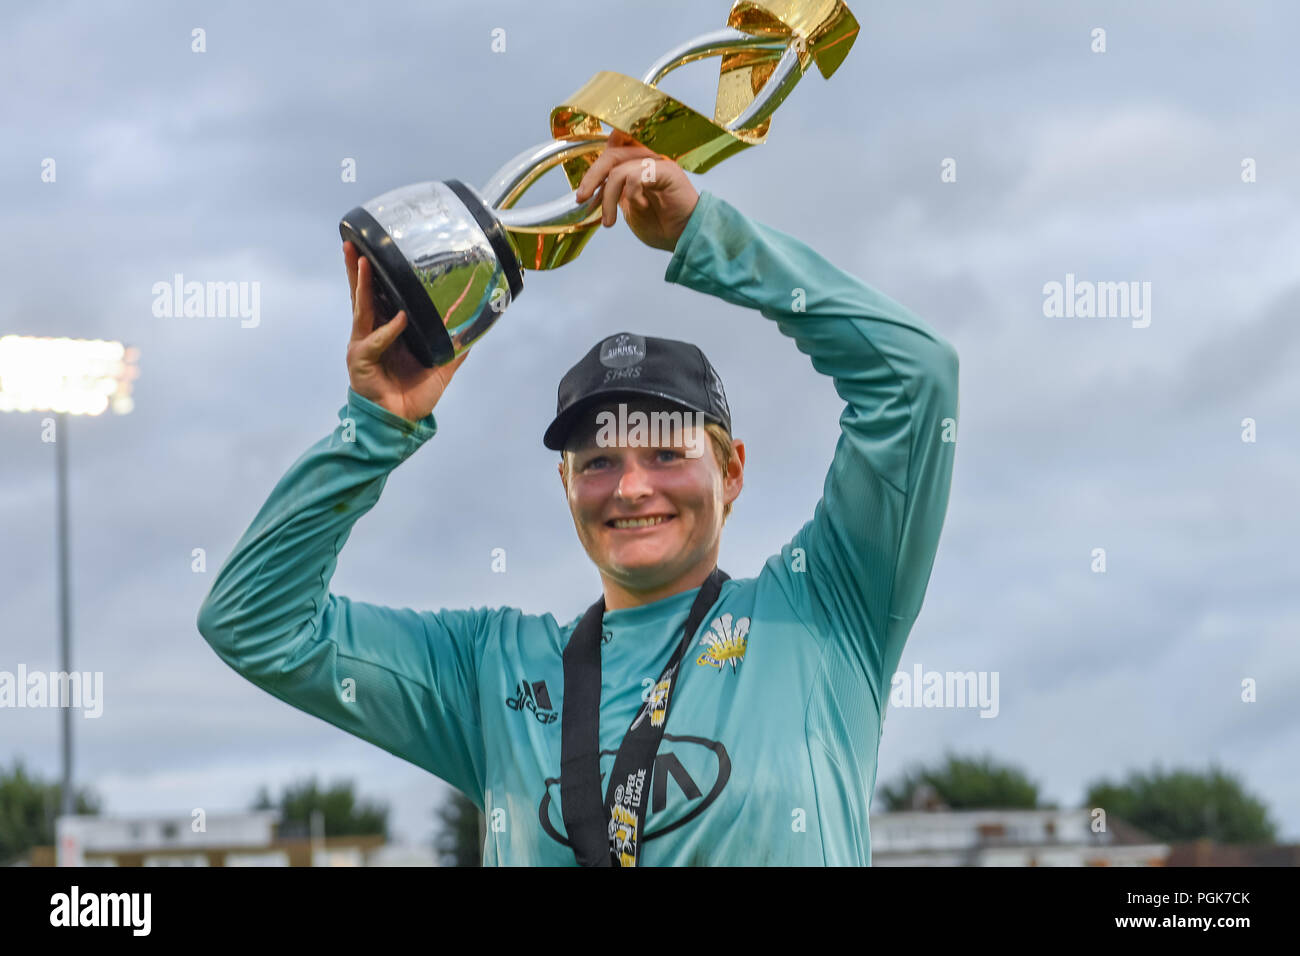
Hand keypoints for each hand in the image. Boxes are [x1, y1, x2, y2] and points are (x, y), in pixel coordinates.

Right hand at [343, 240, 469, 422]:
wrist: (403, 423)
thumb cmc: (413, 395)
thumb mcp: (442, 366)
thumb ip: (455, 346)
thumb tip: (476, 329)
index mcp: (385, 330)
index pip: (376, 295)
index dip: (372, 273)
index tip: (370, 247)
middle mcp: (370, 333)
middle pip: (360, 294)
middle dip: (356, 269)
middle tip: (352, 242)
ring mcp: (363, 346)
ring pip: (361, 310)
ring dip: (363, 286)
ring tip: (364, 262)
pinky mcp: (361, 362)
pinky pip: (375, 342)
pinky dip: (388, 330)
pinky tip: (400, 319)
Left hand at [574, 130, 698, 250]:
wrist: (686, 238)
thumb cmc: (662, 225)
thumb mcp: (629, 208)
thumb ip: (615, 192)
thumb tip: (592, 188)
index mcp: (638, 163)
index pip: (612, 148)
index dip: (594, 165)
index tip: (582, 192)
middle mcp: (647, 157)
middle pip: (611, 153)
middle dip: (591, 177)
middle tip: (582, 199)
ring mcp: (657, 161)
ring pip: (619, 168)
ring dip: (608, 197)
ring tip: (609, 221)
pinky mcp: (666, 170)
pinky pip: (636, 176)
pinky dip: (632, 195)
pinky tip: (641, 207)